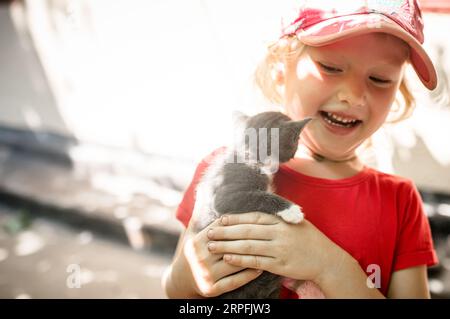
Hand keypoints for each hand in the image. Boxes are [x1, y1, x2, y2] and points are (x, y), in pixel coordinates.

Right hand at [181, 218, 262, 296]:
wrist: (179, 282)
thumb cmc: (192, 253)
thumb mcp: (191, 234)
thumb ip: (198, 215)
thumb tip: (202, 192)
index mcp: (196, 243)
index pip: (220, 230)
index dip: (236, 224)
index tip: (251, 220)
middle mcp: (200, 259)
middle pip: (229, 245)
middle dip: (247, 239)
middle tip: (264, 234)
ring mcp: (205, 275)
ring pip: (234, 262)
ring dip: (251, 256)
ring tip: (265, 250)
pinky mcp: (211, 289)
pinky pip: (234, 281)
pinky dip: (248, 275)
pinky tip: (258, 269)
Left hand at [206, 212, 344, 283]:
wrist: (327, 259)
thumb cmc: (309, 239)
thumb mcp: (294, 222)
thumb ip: (276, 217)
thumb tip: (255, 212)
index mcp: (281, 221)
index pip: (253, 217)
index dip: (235, 218)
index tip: (220, 219)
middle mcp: (279, 233)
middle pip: (247, 230)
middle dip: (225, 231)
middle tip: (208, 232)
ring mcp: (279, 249)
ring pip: (248, 245)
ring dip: (227, 245)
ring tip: (212, 246)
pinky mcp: (280, 265)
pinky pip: (256, 261)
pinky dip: (241, 259)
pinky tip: (228, 257)